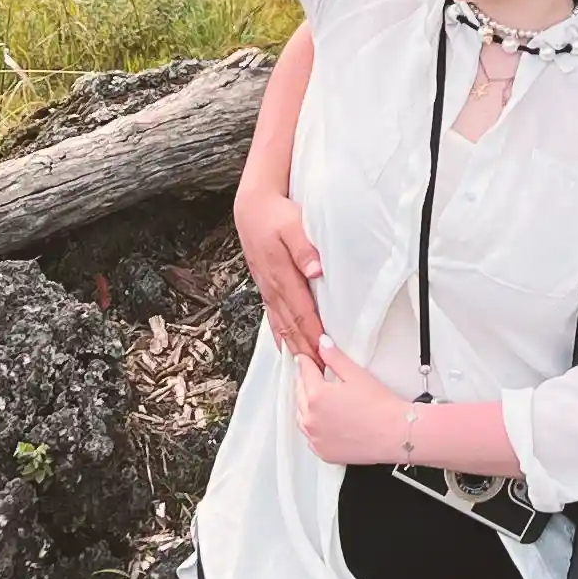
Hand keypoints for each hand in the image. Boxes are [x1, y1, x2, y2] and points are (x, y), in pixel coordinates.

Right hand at [235, 185, 325, 360]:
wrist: (252, 206)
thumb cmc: (275, 213)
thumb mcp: (293, 224)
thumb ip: (304, 248)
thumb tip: (316, 270)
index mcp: (282, 275)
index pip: (302, 312)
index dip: (313, 335)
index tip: (325, 354)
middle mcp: (273, 287)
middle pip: (291, 325)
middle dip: (305, 349)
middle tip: (321, 372)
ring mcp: (267, 288)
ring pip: (281, 324)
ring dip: (294, 346)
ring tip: (307, 367)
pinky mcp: (265, 285)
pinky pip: (273, 316)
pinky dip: (280, 335)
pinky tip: (286, 347)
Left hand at [294, 344, 422, 465]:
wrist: (395, 435)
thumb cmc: (380, 407)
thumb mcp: (356, 375)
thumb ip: (335, 358)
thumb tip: (322, 345)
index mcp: (317, 395)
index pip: (304, 372)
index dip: (305, 362)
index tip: (305, 358)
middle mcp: (311, 418)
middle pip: (300, 393)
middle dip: (306, 382)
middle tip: (315, 376)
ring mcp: (315, 437)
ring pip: (302, 416)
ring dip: (307, 405)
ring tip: (321, 399)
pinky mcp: (323, 452)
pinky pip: (310, 436)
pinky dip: (314, 427)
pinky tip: (326, 421)